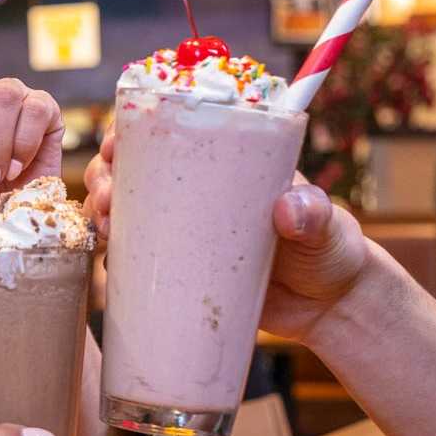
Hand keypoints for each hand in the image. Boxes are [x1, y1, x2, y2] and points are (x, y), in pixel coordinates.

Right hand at [84, 130, 369, 344]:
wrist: (330, 308)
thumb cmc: (333, 252)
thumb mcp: (325, 226)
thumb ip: (312, 214)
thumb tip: (288, 210)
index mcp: (232, 161)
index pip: (177, 128)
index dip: (136, 128)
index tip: (115, 140)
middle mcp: (203, 189)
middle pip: (140, 165)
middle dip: (107, 170)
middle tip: (105, 190)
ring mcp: (190, 229)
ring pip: (130, 206)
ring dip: (103, 207)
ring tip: (104, 223)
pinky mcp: (185, 267)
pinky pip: (140, 253)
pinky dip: (115, 249)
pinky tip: (107, 252)